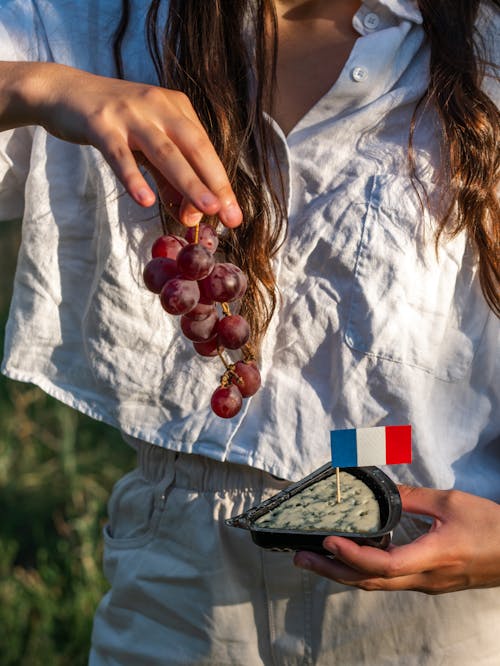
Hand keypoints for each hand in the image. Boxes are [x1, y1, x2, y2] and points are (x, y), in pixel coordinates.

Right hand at [12, 62, 242, 226]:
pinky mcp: (100, 124)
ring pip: (165, 152)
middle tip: (229, 216)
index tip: (234, 215)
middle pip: (195, 148)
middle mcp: (159, 106)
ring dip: (188, 182)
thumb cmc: (115, 123)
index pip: (205, 150)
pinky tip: (146, 200)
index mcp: (177, 108)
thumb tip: (189, 215)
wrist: (65, 92)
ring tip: (205, 210)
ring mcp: (130, 113)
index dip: (221, 184)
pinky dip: (134, 177)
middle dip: (215, 184)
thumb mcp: (148, 147)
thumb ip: (169, 179)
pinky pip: (120, 154)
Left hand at [294, 485, 499, 593]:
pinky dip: (363, 570)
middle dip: (332, 570)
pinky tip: (351, 557)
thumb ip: (413, 496)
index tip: (329, 539)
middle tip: (301, 557)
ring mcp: (426, 582)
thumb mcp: (451, 503)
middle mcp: (425, 577)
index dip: (354, 555)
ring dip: (344, 572)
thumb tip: (381, 489)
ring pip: (377, 583)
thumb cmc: (491, 528)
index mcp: (433, 557)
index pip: (385, 565)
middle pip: (371, 581)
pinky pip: (389, 579)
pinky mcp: (429, 580)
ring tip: (316, 558)